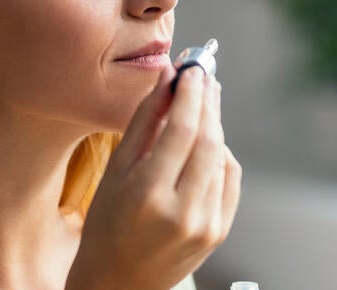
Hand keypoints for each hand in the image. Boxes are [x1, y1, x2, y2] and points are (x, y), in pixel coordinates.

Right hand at [67, 64, 240, 289]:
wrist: (119, 283)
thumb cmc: (106, 226)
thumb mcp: (115, 173)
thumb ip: (144, 123)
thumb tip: (166, 79)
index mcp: (146, 196)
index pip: (180, 131)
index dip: (190, 94)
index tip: (192, 69)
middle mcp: (181, 212)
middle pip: (207, 141)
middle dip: (207, 103)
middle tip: (204, 75)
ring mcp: (205, 225)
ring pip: (220, 158)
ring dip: (214, 124)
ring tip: (203, 101)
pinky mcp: (219, 232)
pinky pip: (229, 180)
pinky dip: (222, 154)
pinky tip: (208, 139)